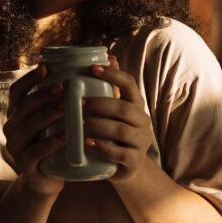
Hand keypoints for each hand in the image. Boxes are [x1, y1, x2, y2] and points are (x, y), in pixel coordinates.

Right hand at [2, 65, 66, 194]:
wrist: (48, 181)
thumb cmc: (57, 144)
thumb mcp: (57, 121)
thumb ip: (67, 98)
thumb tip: (104, 63)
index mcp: (16, 114)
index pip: (16, 92)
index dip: (28, 79)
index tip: (45, 68)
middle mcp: (11, 128)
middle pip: (23, 108)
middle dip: (42, 95)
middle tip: (63, 87)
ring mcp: (15, 148)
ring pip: (28, 127)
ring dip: (48, 115)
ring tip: (67, 107)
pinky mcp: (24, 165)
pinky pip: (35, 152)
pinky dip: (51, 143)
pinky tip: (66, 136)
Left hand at [82, 56, 154, 180]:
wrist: (124, 167)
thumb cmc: (113, 133)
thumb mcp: (113, 109)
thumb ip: (110, 87)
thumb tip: (107, 55)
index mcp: (136, 104)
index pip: (129, 84)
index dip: (112, 74)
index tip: (92, 68)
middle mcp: (142, 121)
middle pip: (123, 108)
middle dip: (100, 104)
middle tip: (79, 103)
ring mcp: (141, 142)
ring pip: (121, 131)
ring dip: (98, 125)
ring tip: (80, 124)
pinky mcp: (134, 161)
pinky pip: (119, 154)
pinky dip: (102, 147)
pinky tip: (87, 143)